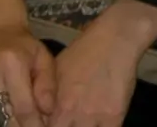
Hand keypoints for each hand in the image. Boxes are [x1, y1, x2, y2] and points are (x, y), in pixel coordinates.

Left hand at [48, 9, 146, 126]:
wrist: (115, 39)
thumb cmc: (83, 51)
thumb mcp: (56, 72)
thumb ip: (47, 98)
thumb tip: (41, 115)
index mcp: (57, 105)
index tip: (50, 124)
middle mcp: (74, 115)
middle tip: (69, 122)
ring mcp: (96, 116)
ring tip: (83, 121)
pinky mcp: (115, 115)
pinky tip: (99, 123)